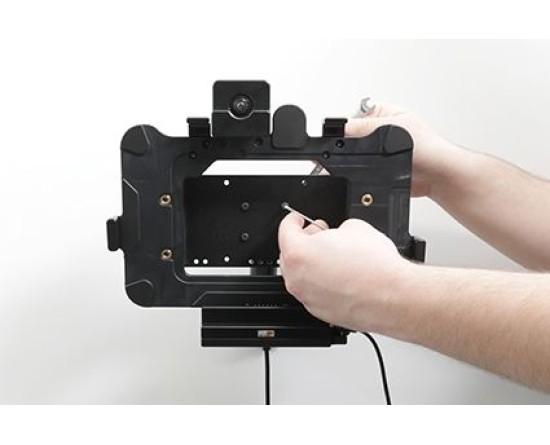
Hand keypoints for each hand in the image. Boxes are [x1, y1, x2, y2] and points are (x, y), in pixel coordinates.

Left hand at [278, 212, 410, 332]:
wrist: (393, 297)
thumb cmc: (375, 267)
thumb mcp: (354, 227)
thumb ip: (335, 229)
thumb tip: (337, 234)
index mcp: (299, 254)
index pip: (286, 230)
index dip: (294, 220)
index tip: (298, 219)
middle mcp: (298, 279)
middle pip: (290, 254)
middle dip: (304, 241)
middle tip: (321, 235)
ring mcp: (308, 298)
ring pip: (301, 275)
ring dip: (313, 263)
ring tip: (336, 256)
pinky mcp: (320, 312)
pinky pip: (314, 291)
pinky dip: (322, 282)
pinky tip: (342, 276)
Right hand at [346, 103, 460, 197]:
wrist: (437, 175)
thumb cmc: (429, 148)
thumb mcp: (395, 128)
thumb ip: (367, 127)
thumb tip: (345, 127)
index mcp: (382, 112)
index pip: (354, 111)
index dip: (345, 121)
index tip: (339, 131)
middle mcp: (378, 128)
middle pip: (350, 131)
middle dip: (346, 139)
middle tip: (346, 145)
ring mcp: (376, 148)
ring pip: (352, 150)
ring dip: (352, 155)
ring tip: (356, 157)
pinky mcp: (375, 165)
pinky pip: (358, 166)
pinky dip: (357, 168)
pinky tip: (364, 168)